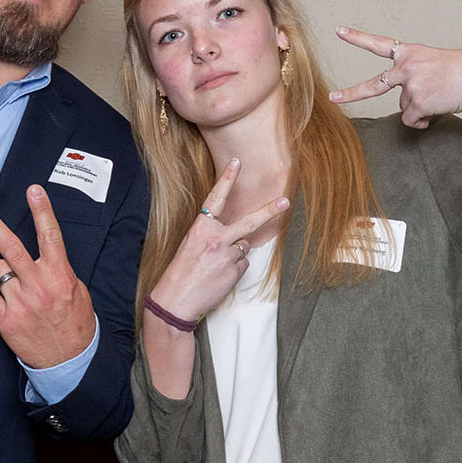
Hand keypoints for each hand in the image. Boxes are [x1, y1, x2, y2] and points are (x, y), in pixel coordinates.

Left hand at [0, 186, 96, 367]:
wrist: (69, 361)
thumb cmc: (74, 323)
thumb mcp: (77, 291)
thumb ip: (58, 270)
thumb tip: (40, 254)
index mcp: (60, 276)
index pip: (50, 236)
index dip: (42, 210)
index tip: (33, 190)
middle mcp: (39, 287)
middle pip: (11, 248)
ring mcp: (19, 304)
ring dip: (0, 271)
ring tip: (13, 284)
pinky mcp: (5, 320)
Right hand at [149, 160, 290, 324]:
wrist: (175, 300)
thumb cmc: (180, 273)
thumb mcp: (191, 245)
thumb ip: (211, 235)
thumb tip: (236, 236)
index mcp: (200, 228)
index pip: (216, 198)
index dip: (227, 179)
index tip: (237, 162)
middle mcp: (216, 238)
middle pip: (249, 222)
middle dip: (270, 211)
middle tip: (286, 200)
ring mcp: (227, 255)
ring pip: (244, 246)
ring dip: (235, 254)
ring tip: (215, 266)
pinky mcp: (234, 271)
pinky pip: (243, 264)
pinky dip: (234, 269)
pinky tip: (219, 276)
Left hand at [331, 27, 461, 130]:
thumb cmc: (459, 70)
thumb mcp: (431, 62)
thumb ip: (411, 76)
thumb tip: (407, 109)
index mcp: (409, 52)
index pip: (379, 44)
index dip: (358, 38)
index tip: (339, 31)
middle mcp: (406, 67)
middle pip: (373, 85)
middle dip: (351, 93)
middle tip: (332, 97)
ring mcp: (410, 85)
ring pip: (403, 107)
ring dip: (418, 107)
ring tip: (437, 97)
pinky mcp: (417, 102)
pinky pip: (411, 120)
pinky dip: (422, 121)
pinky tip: (435, 111)